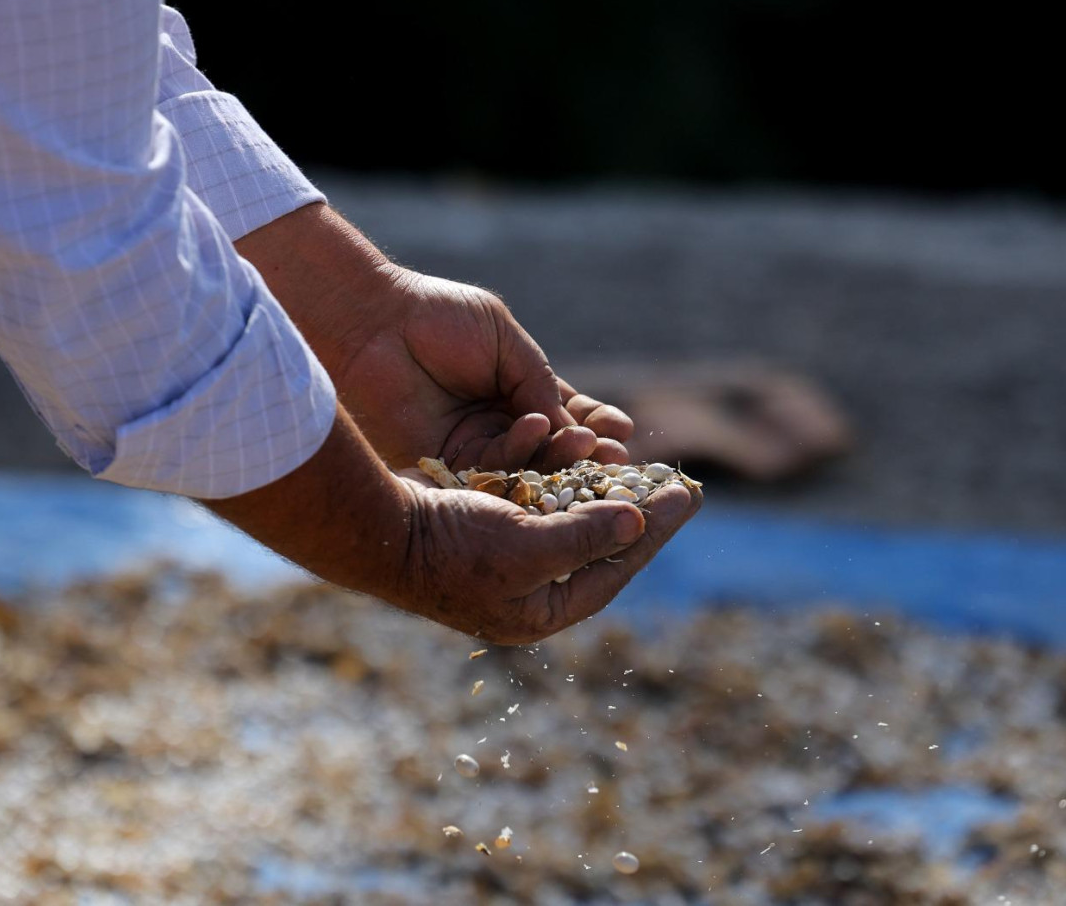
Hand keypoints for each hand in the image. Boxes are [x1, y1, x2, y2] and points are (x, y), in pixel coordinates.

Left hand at [335, 268, 635, 472]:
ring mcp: (471, 449)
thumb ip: (538, 381)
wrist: (374, 325)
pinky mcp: (443, 465)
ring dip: (558, 455)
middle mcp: (497, 427)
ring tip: (585, 443)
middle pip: (551, 451)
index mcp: (515, 393)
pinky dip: (516, 452)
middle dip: (585, 453)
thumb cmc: (437, 318)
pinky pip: (488, 470)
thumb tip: (572, 425)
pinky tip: (538, 431)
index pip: (565, 418)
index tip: (623, 432)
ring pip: (524, 465)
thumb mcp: (505, 342)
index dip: (595, 426)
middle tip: (616, 457)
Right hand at [394, 471, 701, 643]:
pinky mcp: (484, 525)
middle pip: (596, 547)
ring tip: (640, 465)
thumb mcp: (526, 548)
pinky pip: (537, 503)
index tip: (687, 494)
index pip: (612, 569)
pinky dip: (562, 478)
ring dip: (603, 493)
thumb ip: (585, 537)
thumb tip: (638, 522)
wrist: (378, 529)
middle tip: (677, 483)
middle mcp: (524, 589)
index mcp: (538, 611)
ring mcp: (503, 558)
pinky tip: (584, 455)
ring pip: (569, 521)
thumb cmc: (450, 548)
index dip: (652, 532)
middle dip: (636, 513)